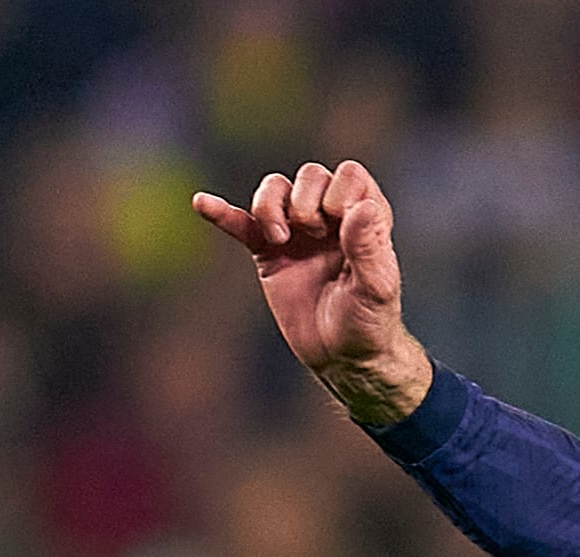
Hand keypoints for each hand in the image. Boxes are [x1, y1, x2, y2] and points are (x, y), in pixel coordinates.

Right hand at [191, 160, 431, 427]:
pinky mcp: (268, 252)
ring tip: (280, 239)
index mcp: (365, 221)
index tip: (340, 223)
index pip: (350, 176)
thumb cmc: (370, 322)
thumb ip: (369, 247)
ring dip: (271, 206)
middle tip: (314, 234)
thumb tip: (364, 206)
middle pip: (310, 175)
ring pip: (275, 190)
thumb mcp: (376, 288)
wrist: (342, 357)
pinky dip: (221, 213)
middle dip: (306, 199)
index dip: (340, 191)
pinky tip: (203, 203)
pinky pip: (240, 223)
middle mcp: (332, 219)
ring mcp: (298, 233)